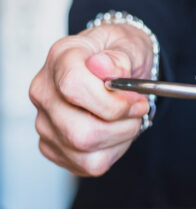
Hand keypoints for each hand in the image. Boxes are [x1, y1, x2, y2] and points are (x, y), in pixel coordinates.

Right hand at [29, 24, 153, 175]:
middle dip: (121, 125)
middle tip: (138, 109)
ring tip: (128, 118)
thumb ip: (120, 57)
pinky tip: (116, 131)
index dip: (112, 101)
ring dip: (120, 137)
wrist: (118, 68)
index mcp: (61, 58)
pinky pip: (87, 163)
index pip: (73, 87)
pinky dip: (112, 151)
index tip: (135, 98)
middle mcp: (44, 91)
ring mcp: (44, 121)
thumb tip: (103, 66)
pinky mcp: (52, 146)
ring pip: (84, 149)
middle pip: (79, 130)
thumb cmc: (121, 54)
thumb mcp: (130, 45)